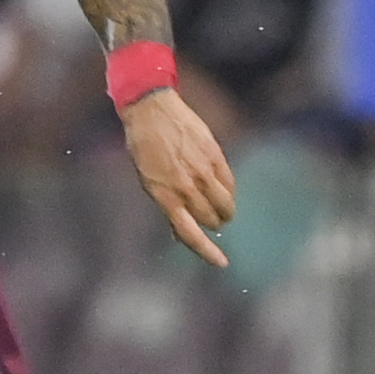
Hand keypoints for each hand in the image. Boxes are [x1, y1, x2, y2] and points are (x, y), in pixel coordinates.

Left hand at [120, 87, 236, 266]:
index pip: (190, 233)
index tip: (222, 263)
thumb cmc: (144, 148)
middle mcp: (185, 187)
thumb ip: (168, 205)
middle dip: (213, 224)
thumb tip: (179, 231)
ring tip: (224, 211)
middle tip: (214, 221)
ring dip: (226, 212)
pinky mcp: (214, 156)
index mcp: (165, 196)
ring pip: (224, 204)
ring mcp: (201, 171)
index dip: (207, 252)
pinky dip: (230, 191)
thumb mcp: (149, 181)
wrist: (151, 110)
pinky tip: (225, 190)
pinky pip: (229, 183)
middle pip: (210, 219)